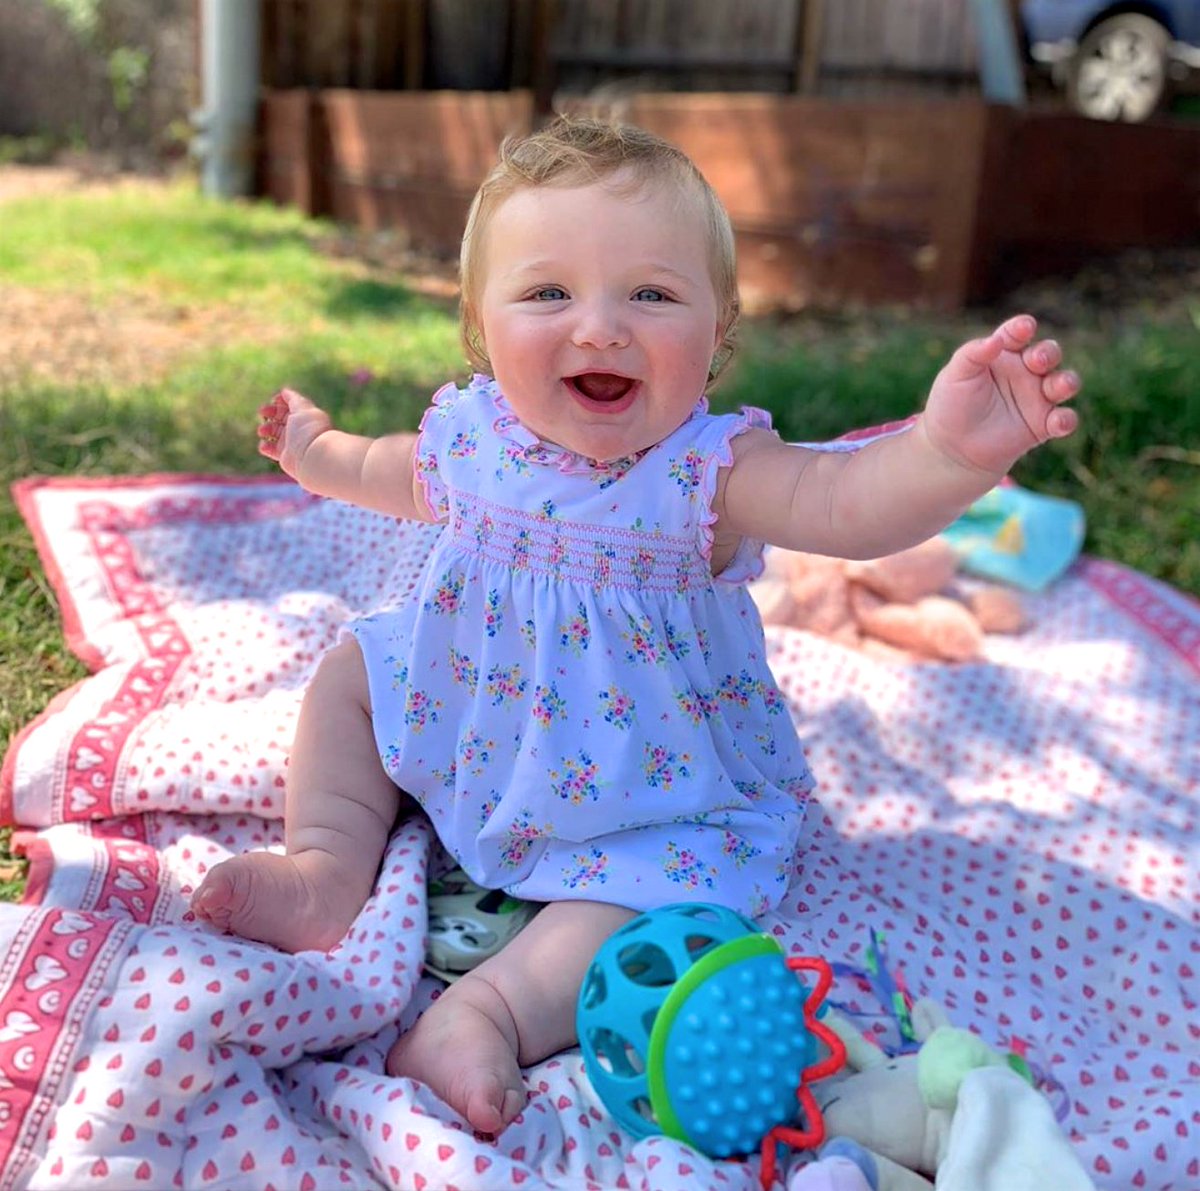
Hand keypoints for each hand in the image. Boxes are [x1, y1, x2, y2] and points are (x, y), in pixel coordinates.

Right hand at [257, 388, 331, 479]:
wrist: (311, 455)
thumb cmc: (308, 430)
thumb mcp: (301, 407)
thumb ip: (293, 398)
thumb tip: (284, 391)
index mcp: (304, 415)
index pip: (289, 405)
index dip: (280, 401)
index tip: (273, 400)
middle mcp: (297, 428)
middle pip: (280, 417)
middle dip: (269, 413)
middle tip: (262, 412)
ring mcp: (291, 442)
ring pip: (273, 432)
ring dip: (265, 429)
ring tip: (262, 431)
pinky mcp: (285, 455)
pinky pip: (271, 450)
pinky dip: (265, 446)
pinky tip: (265, 445)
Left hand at [922, 314, 1079, 475]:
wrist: (951, 447)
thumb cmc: (952, 405)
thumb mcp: (956, 375)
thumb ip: (973, 354)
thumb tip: (995, 340)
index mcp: (1004, 354)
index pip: (1017, 335)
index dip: (1022, 328)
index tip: (1024, 327)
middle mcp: (1026, 372)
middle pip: (1048, 354)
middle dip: (1048, 353)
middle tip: (1037, 360)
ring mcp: (1037, 398)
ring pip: (1064, 383)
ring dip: (1067, 382)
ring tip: (1060, 386)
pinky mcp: (1043, 426)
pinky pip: (1064, 420)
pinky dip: (1066, 420)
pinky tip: (1058, 421)